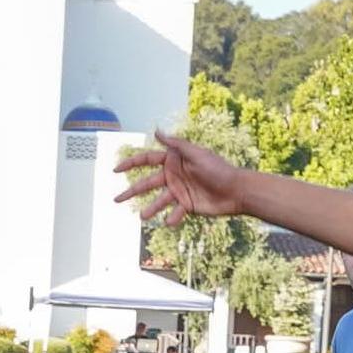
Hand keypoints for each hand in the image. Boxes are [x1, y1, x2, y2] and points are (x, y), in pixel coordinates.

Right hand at [114, 134, 253, 224]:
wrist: (236, 190)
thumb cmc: (218, 169)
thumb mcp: (196, 154)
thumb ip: (176, 144)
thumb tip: (157, 130)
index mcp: (173, 161)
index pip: (146, 160)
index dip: (130, 164)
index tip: (116, 170)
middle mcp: (173, 176)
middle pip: (146, 184)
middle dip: (131, 192)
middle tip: (116, 200)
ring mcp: (179, 192)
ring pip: (158, 201)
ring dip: (150, 209)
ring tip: (143, 217)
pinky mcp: (186, 206)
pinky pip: (174, 213)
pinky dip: (171, 218)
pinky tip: (169, 222)